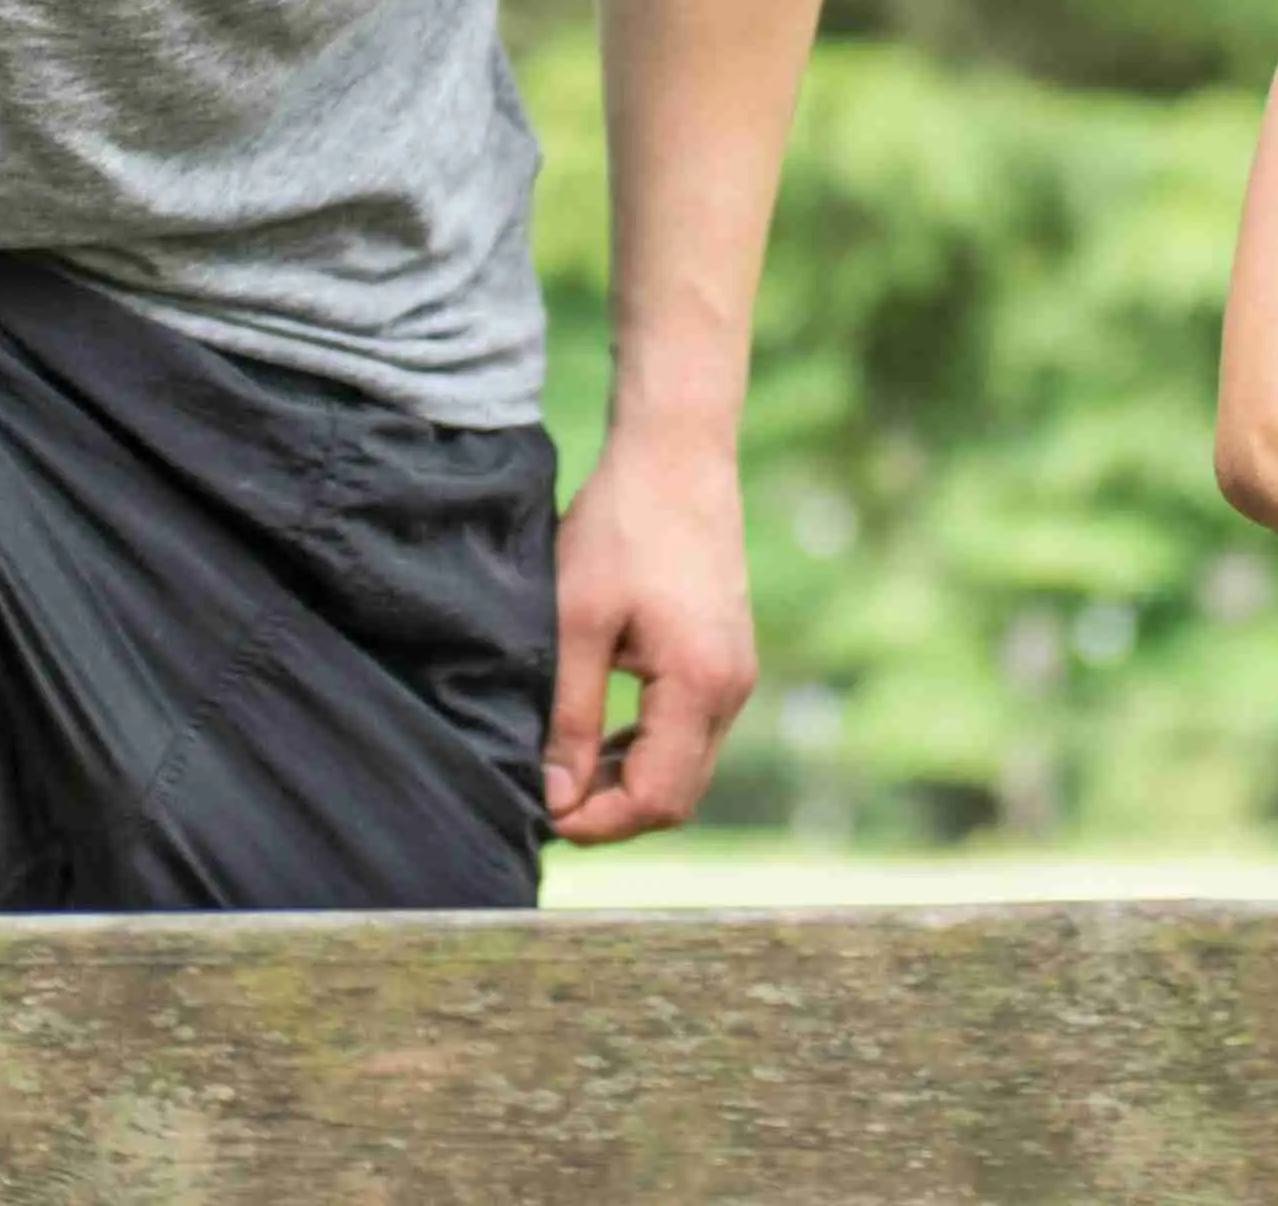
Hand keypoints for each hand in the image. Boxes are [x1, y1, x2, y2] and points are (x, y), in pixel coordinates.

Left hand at [541, 437, 757, 843]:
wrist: (676, 456)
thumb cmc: (621, 527)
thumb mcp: (576, 622)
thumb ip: (570, 717)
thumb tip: (557, 798)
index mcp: (701, 685)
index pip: (655, 799)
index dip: (596, 822)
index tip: (540, 810)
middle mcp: (732, 690)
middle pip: (677, 796)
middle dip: (612, 811)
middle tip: (547, 796)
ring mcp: (736, 675)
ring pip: (686, 768)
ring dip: (628, 780)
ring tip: (565, 768)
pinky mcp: (727, 659)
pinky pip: (692, 733)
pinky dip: (647, 748)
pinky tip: (602, 733)